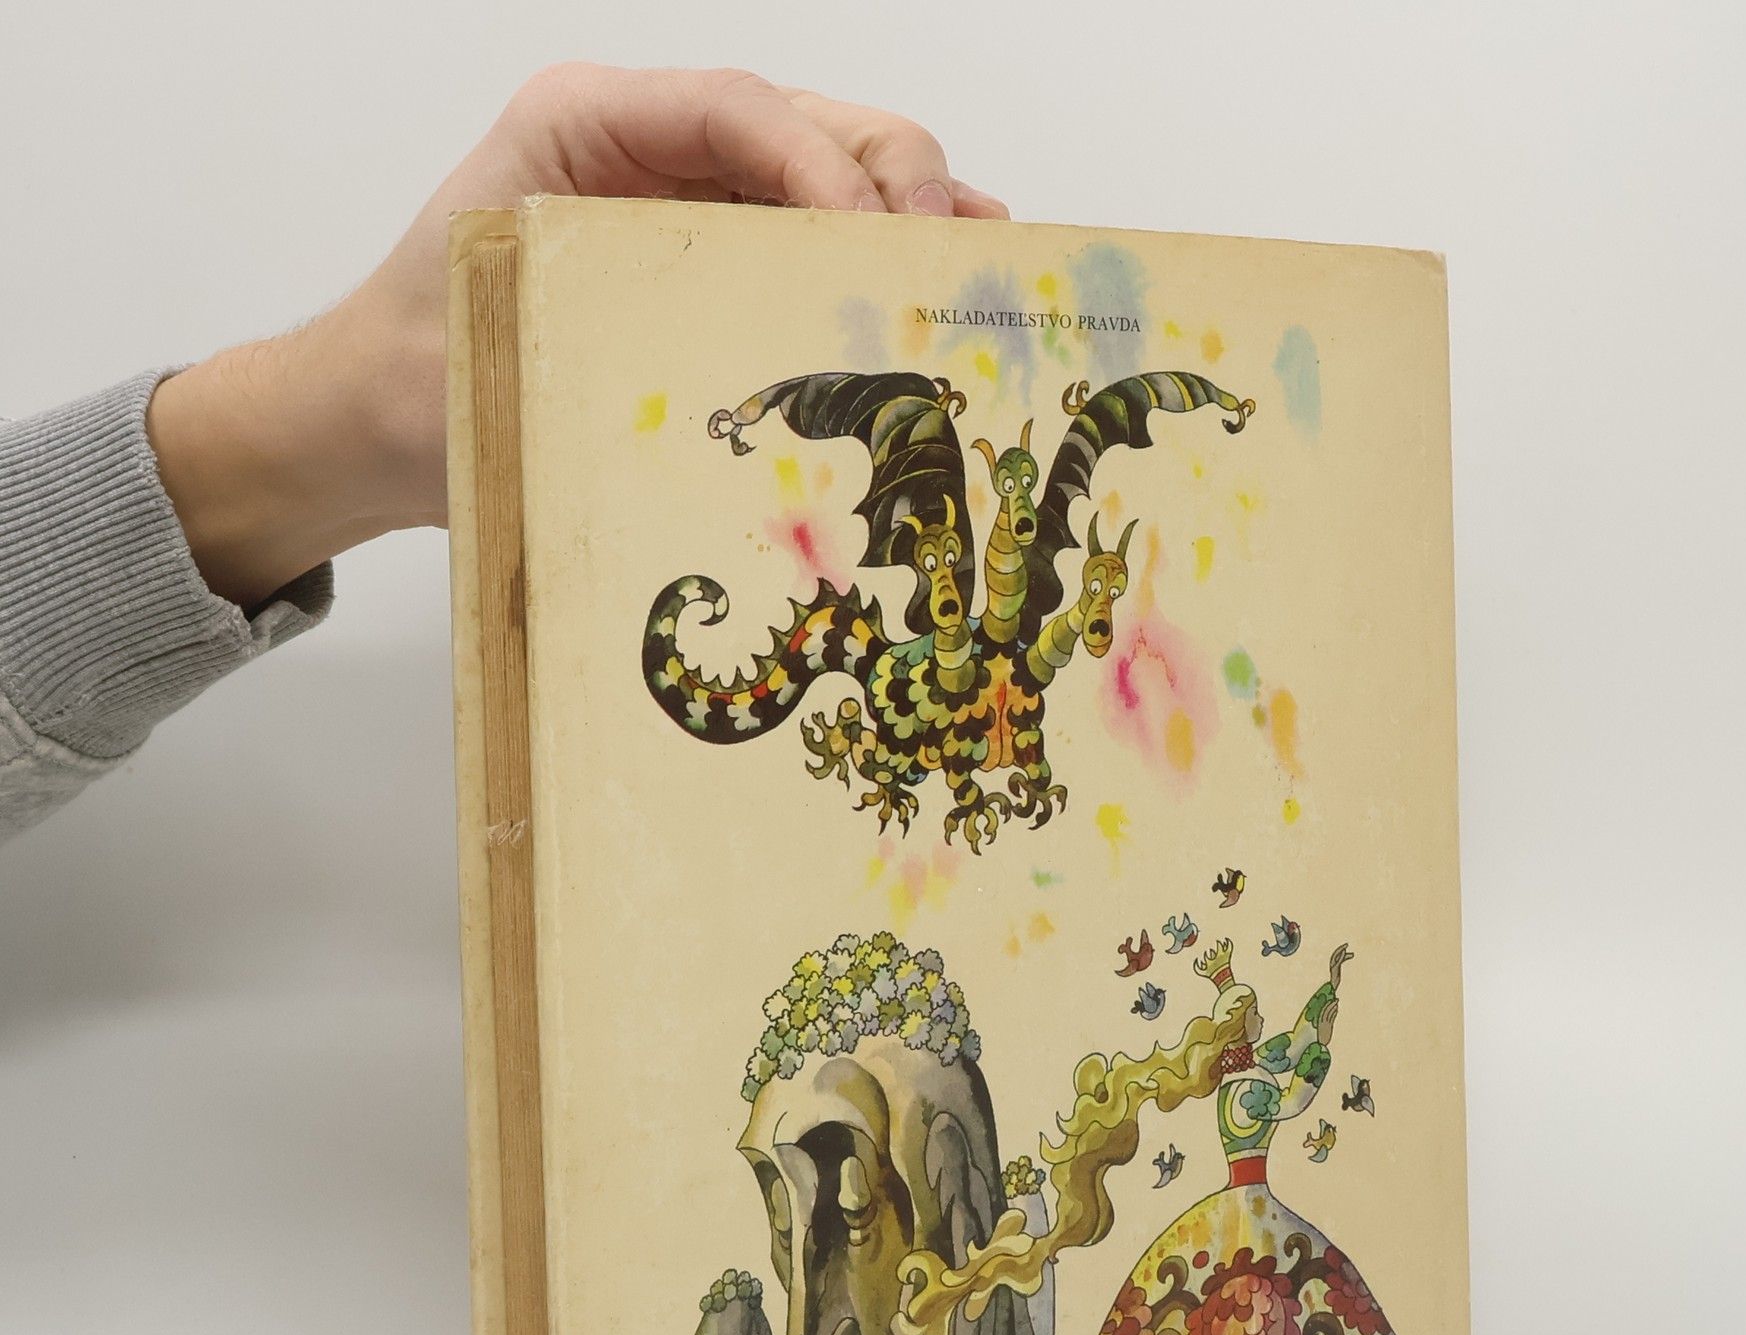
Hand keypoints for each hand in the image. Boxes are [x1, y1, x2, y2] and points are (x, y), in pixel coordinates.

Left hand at [148, 67, 1008, 608]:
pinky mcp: (711, 263)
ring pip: (827, 173)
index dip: (822, 160)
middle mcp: (648, 146)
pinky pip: (809, 241)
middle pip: (804, 124)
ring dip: (905, 214)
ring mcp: (687, 202)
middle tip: (948, 259)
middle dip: (888, 181)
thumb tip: (760, 329)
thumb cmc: (421, 375)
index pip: (737, 108)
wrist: (376, 423)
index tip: (872, 235)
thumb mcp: (501, 323)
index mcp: (585, 125)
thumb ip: (612, 304)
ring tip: (977, 263)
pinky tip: (936, 288)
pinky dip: (877, 260)